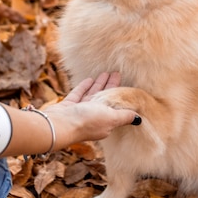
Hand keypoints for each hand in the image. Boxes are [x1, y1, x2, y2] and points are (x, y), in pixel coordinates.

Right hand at [0, 72, 139, 157]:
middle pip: (105, 100)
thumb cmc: (86, 121)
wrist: (59, 125)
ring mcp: (80, 113)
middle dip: (112, 87)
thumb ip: (124, 116)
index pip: (116, 108)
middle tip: (117, 73)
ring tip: (106, 72)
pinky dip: (84, 87)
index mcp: (105, 122)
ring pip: (92, 96)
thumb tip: (139, 119)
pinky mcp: (68, 107)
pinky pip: (78, 95)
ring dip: (99, 85)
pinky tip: (90, 79)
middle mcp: (93, 118)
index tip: (127, 85)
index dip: (121, 97)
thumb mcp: (111, 117)